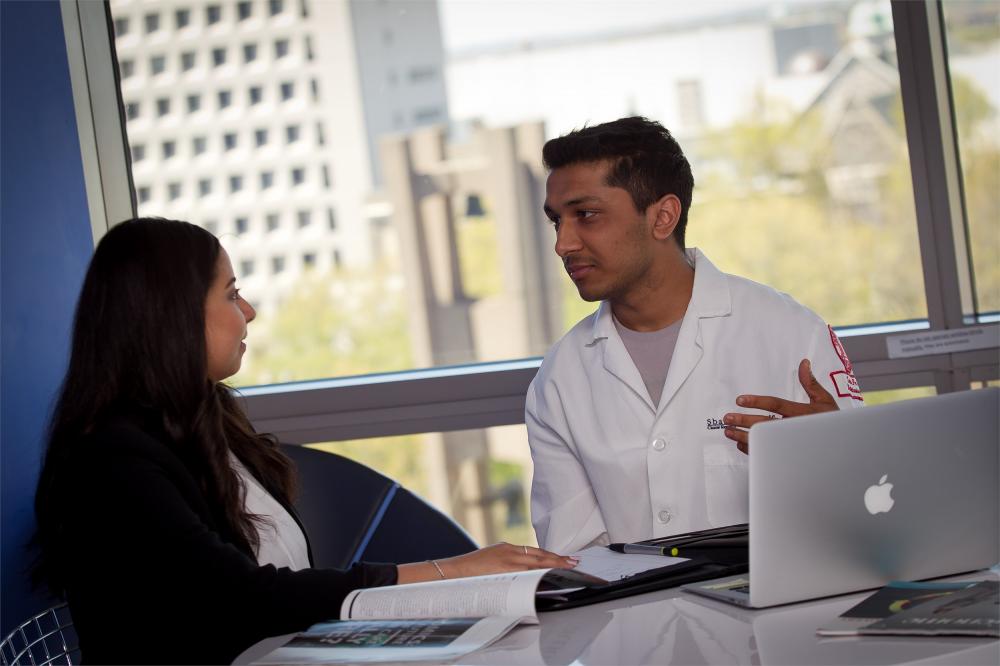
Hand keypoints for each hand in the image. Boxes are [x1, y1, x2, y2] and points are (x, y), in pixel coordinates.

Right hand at [396, 542, 577, 583]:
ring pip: (536, 561)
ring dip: (554, 564)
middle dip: (558, 559)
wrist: (447, 573)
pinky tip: (550, 575)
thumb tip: (522, 576)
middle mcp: (507, 551)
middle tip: (575, 562)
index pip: (533, 552)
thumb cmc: (467, 573)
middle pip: (539, 555)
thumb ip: (505, 567)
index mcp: (504, 549)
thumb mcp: (488, 565)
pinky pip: (526, 571)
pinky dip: (539, 572)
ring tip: (569, 567)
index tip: (564, 559)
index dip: (550, 555)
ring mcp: (506, 560)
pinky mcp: (502, 569)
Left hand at [723, 359, 837, 453]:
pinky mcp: (786, 455)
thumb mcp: (825, 400)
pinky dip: (751, 449)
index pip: (775, 405)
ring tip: (728, 431)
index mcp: (802, 413)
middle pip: (764, 424)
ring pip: (762, 441)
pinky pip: (766, 453)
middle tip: (727, 417)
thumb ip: (811, 383)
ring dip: (742, 436)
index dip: (756, 402)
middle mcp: (793, 429)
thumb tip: (803, 363)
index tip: (740, 400)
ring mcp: (789, 444)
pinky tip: (740, 443)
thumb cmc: (833, 422)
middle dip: (743, 420)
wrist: (843, 447)